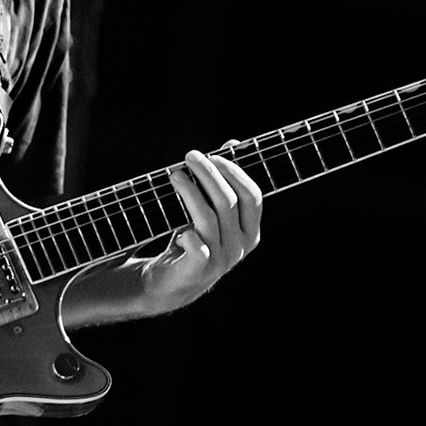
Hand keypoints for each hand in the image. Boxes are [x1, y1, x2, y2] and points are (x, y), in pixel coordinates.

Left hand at [135, 148, 262, 314]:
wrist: (172, 282)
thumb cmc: (195, 238)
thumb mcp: (212, 210)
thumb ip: (224, 180)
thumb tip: (233, 143)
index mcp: (250, 231)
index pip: (253, 197)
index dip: (235, 172)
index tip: (214, 154)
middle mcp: (239, 246)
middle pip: (229, 202)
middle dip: (209, 174)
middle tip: (190, 156)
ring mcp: (220, 260)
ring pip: (209, 218)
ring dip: (190, 192)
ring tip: (174, 175)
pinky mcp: (198, 271)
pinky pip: (197, 248)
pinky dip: (188, 234)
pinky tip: (178, 228)